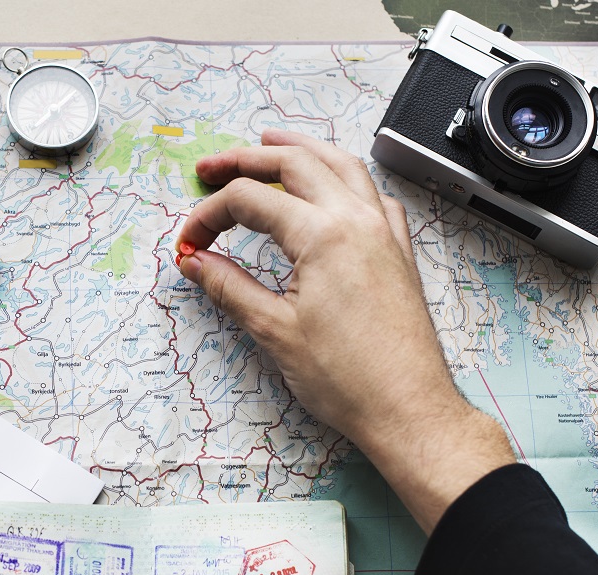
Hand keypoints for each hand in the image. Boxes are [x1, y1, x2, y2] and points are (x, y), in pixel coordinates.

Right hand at [176, 129, 513, 530]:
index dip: (209, 215)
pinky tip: (332, 189)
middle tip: (209, 169)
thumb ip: (229, 287)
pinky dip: (345, 179)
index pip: (250, 200)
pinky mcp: (398, 253)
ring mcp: (383, 232)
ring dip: (301, 150)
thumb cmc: (347, 379)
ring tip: (270, 142)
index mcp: (323, 234)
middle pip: (295, 163)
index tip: (189, 243)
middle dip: (246, 160)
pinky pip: (373, 195)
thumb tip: (195, 262)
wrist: (408, 409)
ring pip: (340, 166)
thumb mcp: (274, 330)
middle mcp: (357, 220)